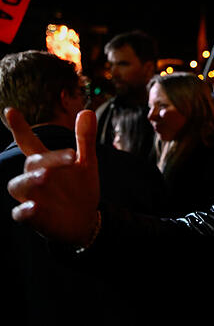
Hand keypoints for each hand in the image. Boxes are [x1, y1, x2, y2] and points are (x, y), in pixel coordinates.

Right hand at [5, 108, 99, 245]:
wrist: (86, 219)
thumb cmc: (80, 188)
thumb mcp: (87, 162)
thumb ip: (85, 139)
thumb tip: (87, 111)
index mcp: (47, 162)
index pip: (28, 142)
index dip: (19, 127)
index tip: (10, 110)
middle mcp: (35, 178)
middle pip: (31, 163)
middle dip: (47, 158)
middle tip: (70, 156)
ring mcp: (32, 197)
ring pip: (17, 186)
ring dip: (30, 180)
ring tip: (46, 176)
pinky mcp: (34, 218)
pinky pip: (20, 214)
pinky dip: (25, 210)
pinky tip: (34, 207)